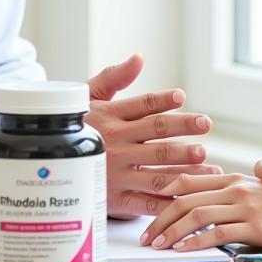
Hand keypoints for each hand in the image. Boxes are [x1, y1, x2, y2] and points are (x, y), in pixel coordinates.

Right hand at [85, 54, 221, 216]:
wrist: (52, 165)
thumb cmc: (79, 125)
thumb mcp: (89, 96)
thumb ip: (114, 76)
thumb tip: (138, 58)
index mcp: (110, 117)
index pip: (141, 106)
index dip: (161, 100)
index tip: (181, 96)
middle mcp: (115, 144)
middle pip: (155, 135)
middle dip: (182, 130)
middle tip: (205, 124)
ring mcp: (117, 173)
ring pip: (157, 170)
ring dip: (185, 168)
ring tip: (208, 163)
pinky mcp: (117, 199)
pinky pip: (146, 203)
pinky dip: (169, 202)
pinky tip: (189, 198)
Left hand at [139, 173, 261, 251]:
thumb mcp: (260, 196)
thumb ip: (235, 199)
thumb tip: (209, 212)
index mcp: (234, 180)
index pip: (189, 182)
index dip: (164, 195)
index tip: (148, 210)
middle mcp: (236, 188)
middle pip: (185, 197)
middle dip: (159, 216)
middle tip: (145, 234)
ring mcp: (245, 206)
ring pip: (196, 214)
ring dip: (170, 230)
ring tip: (156, 244)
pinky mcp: (255, 226)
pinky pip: (217, 233)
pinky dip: (194, 241)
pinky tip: (182, 249)